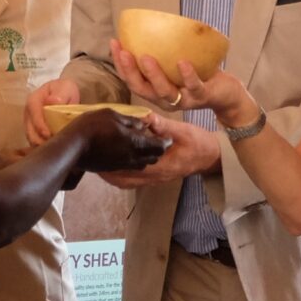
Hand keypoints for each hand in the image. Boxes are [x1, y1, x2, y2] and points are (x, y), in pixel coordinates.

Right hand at [23, 78, 82, 147]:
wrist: (63, 93)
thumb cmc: (64, 90)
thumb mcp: (66, 87)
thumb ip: (60, 95)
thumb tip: (52, 102)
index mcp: (34, 100)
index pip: (34, 113)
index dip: (39, 125)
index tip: (47, 134)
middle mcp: (29, 112)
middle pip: (29, 129)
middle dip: (39, 139)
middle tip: (52, 146)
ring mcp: (30, 122)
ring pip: (31, 137)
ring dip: (40, 145)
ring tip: (52, 149)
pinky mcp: (33, 131)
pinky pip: (34, 141)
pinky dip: (41, 147)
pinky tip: (50, 150)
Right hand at [65, 107, 168, 174]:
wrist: (72, 147)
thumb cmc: (92, 126)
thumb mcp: (113, 115)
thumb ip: (131, 121)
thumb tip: (143, 126)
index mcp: (136, 142)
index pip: (159, 146)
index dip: (166, 141)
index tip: (167, 136)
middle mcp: (132, 157)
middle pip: (153, 158)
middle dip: (157, 150)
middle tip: (156, 140)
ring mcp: (123, 165)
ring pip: (142, 164)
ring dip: (146, 156)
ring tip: (142, 146)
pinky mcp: (113, 169)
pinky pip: (131, 167)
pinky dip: (135, 160)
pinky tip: (128, 151)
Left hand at [102, 113, 222, 189]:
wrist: (210, 158)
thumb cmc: (198, 143)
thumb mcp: (183, 131)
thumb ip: (164, 126)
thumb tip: (147, 118)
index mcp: (162, 165)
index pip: (133, 167)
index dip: (115, 163)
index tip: (100, 154)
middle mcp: (156, 176)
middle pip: (125, 179)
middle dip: (107, 171)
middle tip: (91, 160)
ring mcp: (154, 179)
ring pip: (127, 182)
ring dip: (111, 175)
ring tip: (96, 164)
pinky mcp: (154, 178)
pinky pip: (133, 181)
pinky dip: (119, 175)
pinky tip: (111, 166)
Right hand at [111, 43, 254, 124]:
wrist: (226, 93)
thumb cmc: (199, 74)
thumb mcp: (177, 63)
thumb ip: (163, 52)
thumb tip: (147, 23)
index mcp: (156, 92)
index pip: (133, 80)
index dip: (120, 64)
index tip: (114, 43)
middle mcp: (166, 100)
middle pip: (142, 89)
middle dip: (130, 71)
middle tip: (123, 52)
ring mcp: (184, 100)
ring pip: (164, 92)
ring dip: (153, 75)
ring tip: (145, 57)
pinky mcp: (202, 96)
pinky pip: (194, 86)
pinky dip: (187, 75)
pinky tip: (182, 62)